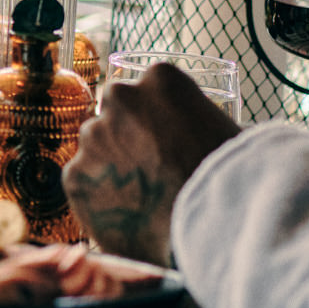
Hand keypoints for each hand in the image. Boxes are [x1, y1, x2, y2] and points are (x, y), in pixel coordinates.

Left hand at [65, 62, 240, 262]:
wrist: (213, 229)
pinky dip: (99, 196)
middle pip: (113, 112)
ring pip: (95, 147)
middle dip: (125, 135)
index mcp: (161, 78)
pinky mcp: (75, 176)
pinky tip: (128, 213)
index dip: (153, 117)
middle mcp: (120, 97)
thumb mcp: (228, 133)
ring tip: (142, 197)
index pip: (144, 89)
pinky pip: (83, 182)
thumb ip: (203, 122)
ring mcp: (93, 136)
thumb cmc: (233, 180)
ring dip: (111, 165)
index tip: (163, 140)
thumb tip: (208, 133)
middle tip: (149, 168)